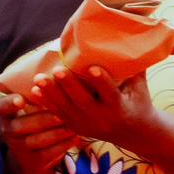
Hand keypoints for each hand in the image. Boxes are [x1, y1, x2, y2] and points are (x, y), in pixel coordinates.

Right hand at [0, 91, 78, 170]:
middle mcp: (7, 131)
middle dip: (42, 119)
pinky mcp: (32, 162)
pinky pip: (47, 154)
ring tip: (72, 125)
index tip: (21, 100)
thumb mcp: (31, 107)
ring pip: (36, 141)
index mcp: (5, 113)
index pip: (1, 107)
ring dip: (55, 133)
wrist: (32, 156)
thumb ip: (38, 94)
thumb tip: (58, 74)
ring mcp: (18, 149)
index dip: (10, 103)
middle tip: (61, 113)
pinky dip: (62, 145)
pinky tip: (75, 137)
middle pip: (22, 125)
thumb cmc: (36, 120)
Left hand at [29, 65, 155, 150]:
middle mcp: (102, 118)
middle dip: (69, 86)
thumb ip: (135, 68)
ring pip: (66, 108)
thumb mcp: (140, 88)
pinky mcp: (75, 127)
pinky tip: (34, 89)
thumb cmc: (138, 103)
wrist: (133, 134)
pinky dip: (46, 102)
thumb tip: (135, 39)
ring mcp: (86, 124)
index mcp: (119, 107)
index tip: (92, 68)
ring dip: (51, 93)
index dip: (101, 81)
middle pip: (83, 101)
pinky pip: (58, 113)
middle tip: (57, 70)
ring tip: (39, 78)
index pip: (110, 93)